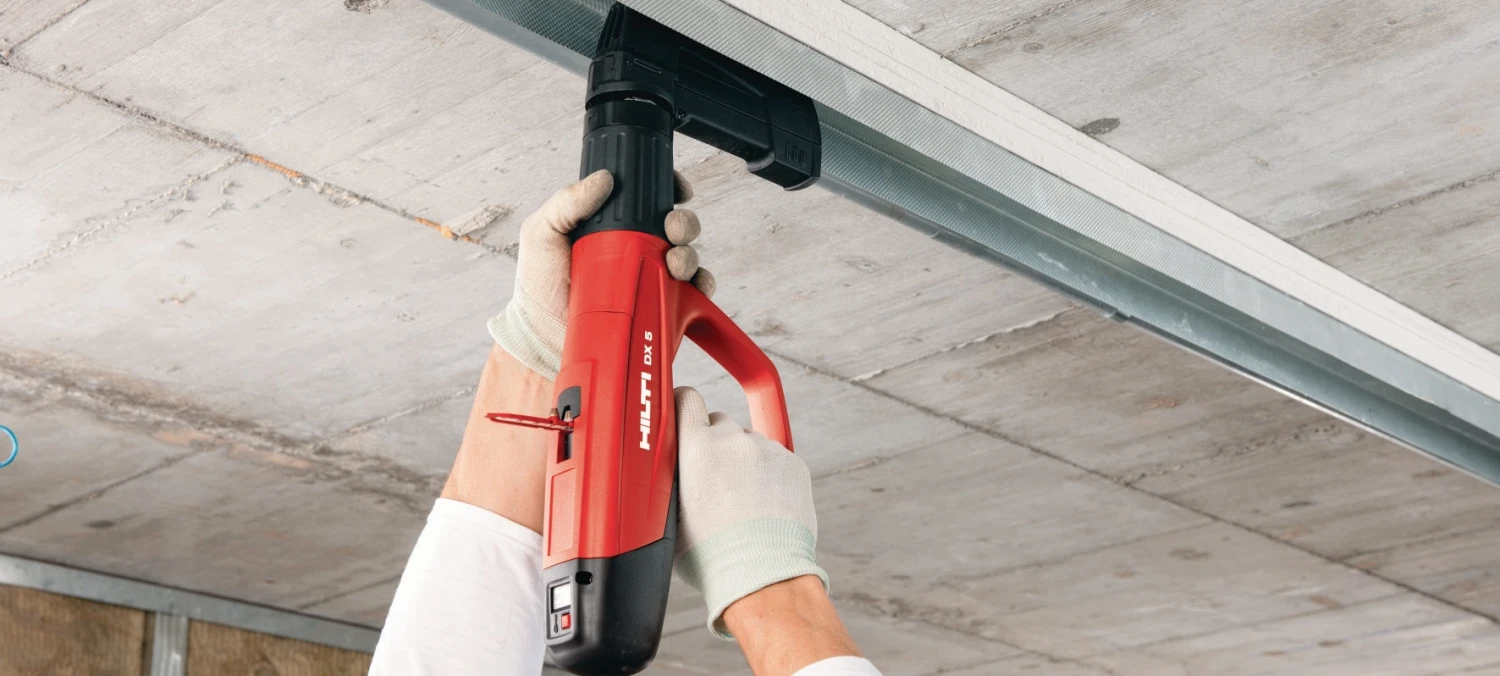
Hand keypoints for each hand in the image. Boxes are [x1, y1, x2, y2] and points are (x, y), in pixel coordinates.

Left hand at [487, 170, 712, 379]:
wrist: (543, 340)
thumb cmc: (539, 290)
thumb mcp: (542, 233)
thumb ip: (566, 202)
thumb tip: (603, 179)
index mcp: (612, 228)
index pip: (648, 202)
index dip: (667, 191)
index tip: (676, 190)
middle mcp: (636, 250)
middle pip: (674, 226)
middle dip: (683, 223)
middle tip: (672, 229)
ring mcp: (650, 279)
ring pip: (686, 256)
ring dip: (688, 254)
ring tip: (673, 263)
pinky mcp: (661, 308)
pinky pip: (692, 294)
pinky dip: (701, 286)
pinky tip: (688, 286)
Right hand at [672, 386, 826, 637]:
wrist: (762, 575)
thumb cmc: (711, 555)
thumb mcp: (667, 516)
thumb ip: (666, 480)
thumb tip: (658, 471)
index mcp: (695, 448)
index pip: (687, 399)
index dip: (683, 406)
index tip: (683, 413)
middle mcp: (733, 441)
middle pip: (719, 423)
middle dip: (713, 444)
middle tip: (711, 479)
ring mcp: (767, 450)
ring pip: (749, 443)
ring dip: (743, 461)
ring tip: (740, 502)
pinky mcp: (794, 464)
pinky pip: (776, 459)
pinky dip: (769, 475)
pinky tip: (761, 505)